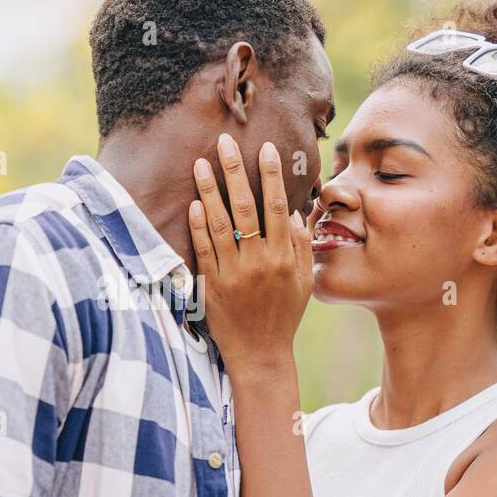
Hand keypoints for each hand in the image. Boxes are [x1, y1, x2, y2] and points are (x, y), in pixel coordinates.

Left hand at [188, 133, 312, 374]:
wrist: (260, 355)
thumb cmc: (283, 316)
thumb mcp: (303, 282)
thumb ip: (301, 246)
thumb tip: (298, 211)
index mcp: (283, 258)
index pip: (277, 206)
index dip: (271, 175)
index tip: (266, 148)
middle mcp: (258, 262)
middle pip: (245, 207)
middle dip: (235, 171)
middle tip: (224, 142)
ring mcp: (233, 273)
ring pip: (219, 224)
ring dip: (209, 190)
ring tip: (200, 163)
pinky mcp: (211, 286)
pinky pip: (203, 249)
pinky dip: (198, 225)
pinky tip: (194, 203)